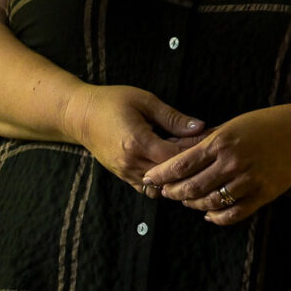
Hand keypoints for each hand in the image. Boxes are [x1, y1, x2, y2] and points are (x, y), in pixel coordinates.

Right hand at [62, 84, 203, 193]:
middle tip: (205, 151)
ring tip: (188, 159)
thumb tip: (200, 127)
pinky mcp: (123, 177)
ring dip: (177, 175)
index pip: (177, 157)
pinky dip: (163, 182)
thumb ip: (173, 117)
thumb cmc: (111, 101)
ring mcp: (126, 173)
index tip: (210, 140)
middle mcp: (132, 163)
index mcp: (138, 142)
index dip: (196, 150)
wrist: (79, 115)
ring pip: (162, 186)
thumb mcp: (144, 101)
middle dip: (190, 165)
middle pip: (172, 175)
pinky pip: (149, 189)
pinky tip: (172, 168)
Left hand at [142, 104, 290, 225]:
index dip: (162, 175)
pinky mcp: (263, 195)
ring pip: (210, 202)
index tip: (149, 179)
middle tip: (164, 193)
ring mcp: (248, 180)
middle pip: (192, 187)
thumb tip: (174, 148)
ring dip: (193, 205)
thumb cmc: (262, 124)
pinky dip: (217, 217)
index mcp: (221, 142)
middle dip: (173, 192)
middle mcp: (232, 162)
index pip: (181, 164)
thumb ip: (204, 140)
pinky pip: (233, 214)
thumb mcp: (230, 125)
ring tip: (186, 201)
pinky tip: (209, 214)